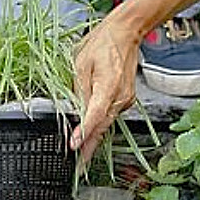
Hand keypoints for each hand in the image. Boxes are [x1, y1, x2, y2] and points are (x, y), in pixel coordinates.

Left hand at [70, 13, 139, 161]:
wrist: (125, 33)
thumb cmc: (102, 43)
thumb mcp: (81, 64)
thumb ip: (79, 90)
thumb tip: (75, 112)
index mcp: (108, 85)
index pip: (95, 115)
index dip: (84, 133)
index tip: (74, 146)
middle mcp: (120, 96)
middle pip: (102, 126)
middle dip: (89, 147)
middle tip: (78, 166)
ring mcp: (125, 99)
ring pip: (107, 123)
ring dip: (95, 138)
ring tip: (81, 155)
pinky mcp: (126, 98)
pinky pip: (110, 115)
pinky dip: (100, 124)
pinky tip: (90, 132)